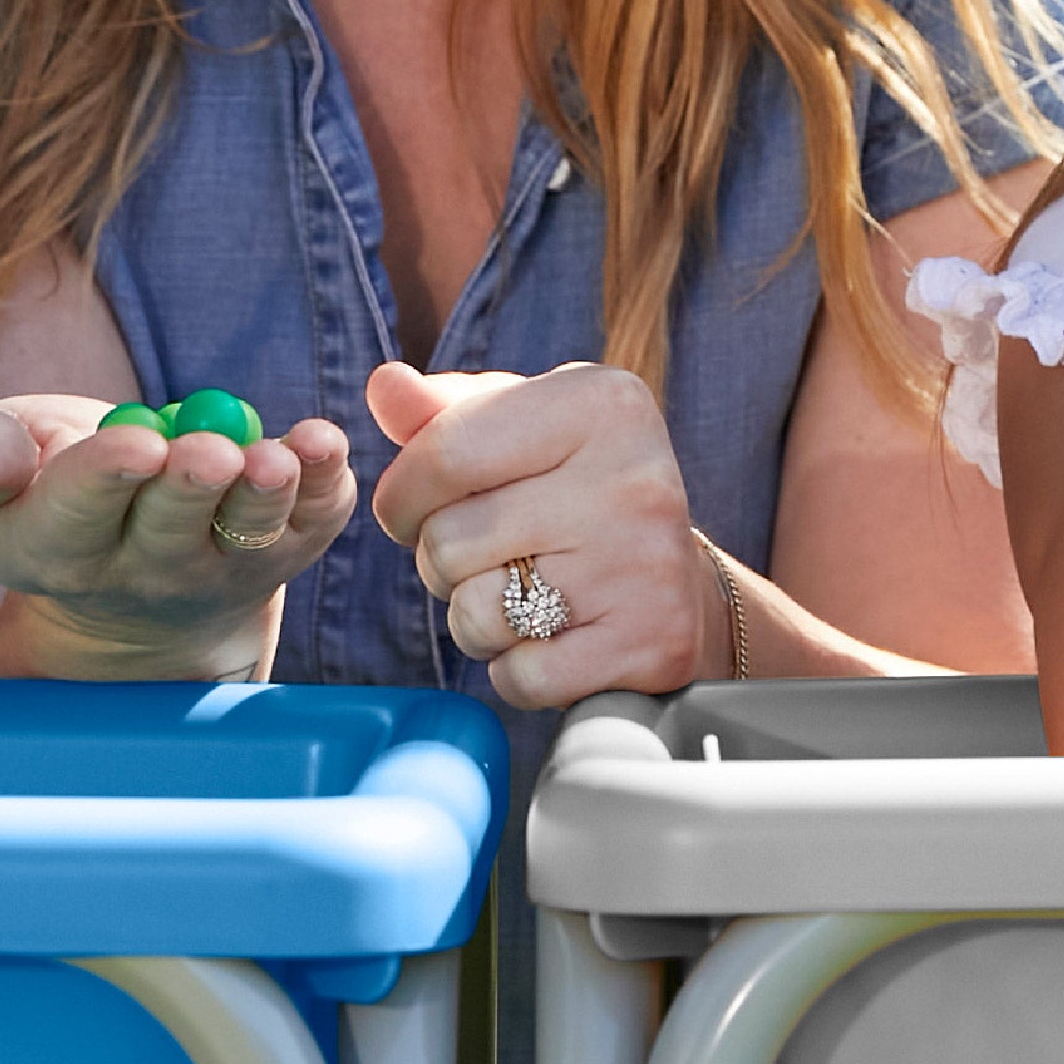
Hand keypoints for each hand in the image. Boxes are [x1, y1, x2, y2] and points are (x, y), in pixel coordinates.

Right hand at [0, 394, 354, 680]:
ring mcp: (220, 568)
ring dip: (265, 494)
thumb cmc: (54, 498)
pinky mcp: (284, 551)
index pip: (77, 515)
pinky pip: (312, 523)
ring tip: (275, 460)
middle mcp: (141, 573)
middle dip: (191, 485)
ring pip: (246, 534)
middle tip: (210, 452)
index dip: (105, 479)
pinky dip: (326, 485)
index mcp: (56, 549)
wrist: (130, 583)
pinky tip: (325, 446)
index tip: (134, 446)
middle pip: (170, 528)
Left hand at [370, 360, 727, 707]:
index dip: (401, 495)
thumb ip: (442, 410)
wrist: (680, 585)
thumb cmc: (575, 490)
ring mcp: (644, 566)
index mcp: (600, 403)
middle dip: (440, 560)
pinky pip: (521, 677)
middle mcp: (632, 476)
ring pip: (477, 614)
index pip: (444, 453)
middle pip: (450, 540)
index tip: (408, 511)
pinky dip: (516, 670)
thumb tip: (384, 386)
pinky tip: (551, 639)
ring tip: (515, 595)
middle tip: (484, 556)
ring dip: (473, 618)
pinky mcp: (651, 646)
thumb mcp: (520, 428)